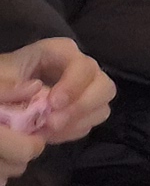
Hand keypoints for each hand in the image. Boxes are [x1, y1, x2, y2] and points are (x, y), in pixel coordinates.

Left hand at [0, 38, 111, 179]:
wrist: (2, 97)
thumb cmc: (2, 78)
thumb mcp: (0, 76)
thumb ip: (12, 83)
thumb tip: (35, 90)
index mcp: (60, 52)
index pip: (82, 64)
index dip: (73, 84)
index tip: (53, 103)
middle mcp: (80, 69)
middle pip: (103, 86)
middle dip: (82, 107)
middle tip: (53, 122)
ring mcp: (85, 91)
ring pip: (101, 107)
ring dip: (77, 121)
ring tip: (49, 129)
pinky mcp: (83, 110)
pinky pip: (90, 123)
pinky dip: (72, 130)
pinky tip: (50, 133)